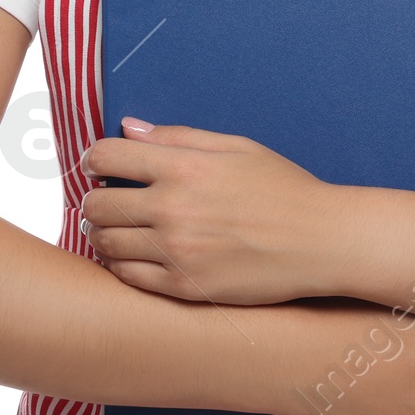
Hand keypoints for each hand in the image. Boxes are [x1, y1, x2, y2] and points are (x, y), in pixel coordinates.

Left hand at [79, 119, 333, 304]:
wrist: (321, 242)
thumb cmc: (284, 189)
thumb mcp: (236, 147)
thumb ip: (178, 137)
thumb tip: (129, 127)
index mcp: (184, 167)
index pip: (107, 157)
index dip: (93, 158)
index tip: (97, 164)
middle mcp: (174, 209)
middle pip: (97, 204)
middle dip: (94, 199)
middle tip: (104, 200)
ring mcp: (177, 252)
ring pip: (106, 243)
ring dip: (101, 234)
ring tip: (114, 229)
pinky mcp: (185, 288)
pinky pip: (128, 278)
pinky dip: (119, 265)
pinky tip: (130, 255)